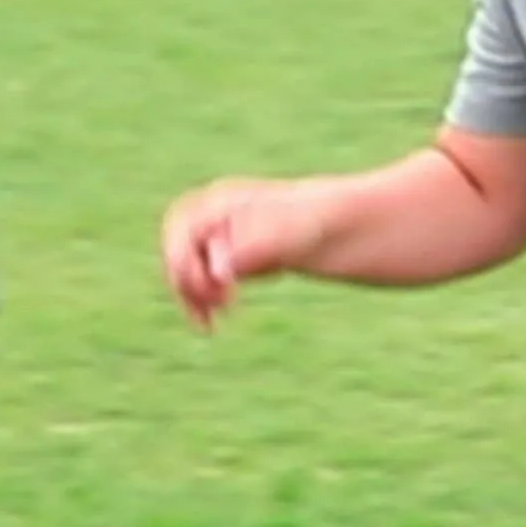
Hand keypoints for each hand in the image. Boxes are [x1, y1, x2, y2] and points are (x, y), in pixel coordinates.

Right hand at [160, 177, 320, 327]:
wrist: (345, 227)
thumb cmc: (317, 224)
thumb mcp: (285, 236)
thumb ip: (251, 250)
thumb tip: (220, 271)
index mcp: (223, 203)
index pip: (181, 229)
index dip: (183, 261)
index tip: (209, 292)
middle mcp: (219, 218)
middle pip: (179, 248)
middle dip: (186, 280)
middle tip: (212, 311)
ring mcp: (227, 238)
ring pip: (191, 267)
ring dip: (195, 294)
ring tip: (211, 323)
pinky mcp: (238, 259)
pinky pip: (208, 278)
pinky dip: (209, 298)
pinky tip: (226, 314)